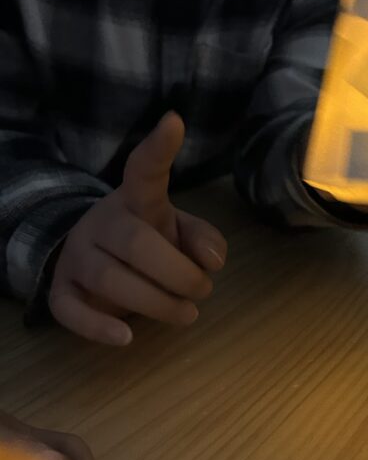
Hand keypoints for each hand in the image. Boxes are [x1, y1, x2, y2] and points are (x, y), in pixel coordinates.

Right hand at [50, 113, 227, 345]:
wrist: (94, 259)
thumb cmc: (147, 240)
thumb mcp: (179, 231)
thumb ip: (203, 237)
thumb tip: (213, 260)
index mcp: (136, 200)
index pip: (145, 170)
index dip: (159, 148)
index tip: (174, 122)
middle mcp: (103, 223)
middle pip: (137, 244)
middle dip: (178, 274)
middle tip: (203, 291)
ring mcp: (78, 256)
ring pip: (112, 280)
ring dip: (156, 303)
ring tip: (187, 314)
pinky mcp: (63, 291)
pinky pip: (71, 311)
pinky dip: (98, 328)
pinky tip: (125, 338)